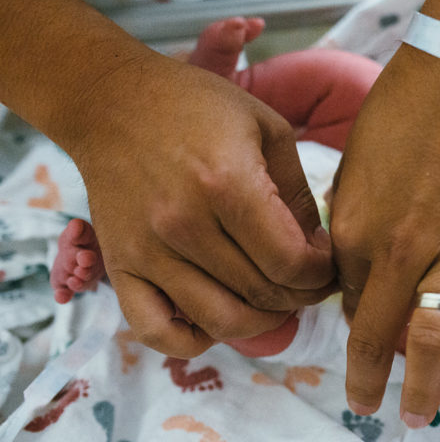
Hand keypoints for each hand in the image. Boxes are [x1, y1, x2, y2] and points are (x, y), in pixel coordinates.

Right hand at [70, 54, 336, 356]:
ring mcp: (147, 251)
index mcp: (227, 184)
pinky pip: (157, 332)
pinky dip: (196, 340)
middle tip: (308, 280)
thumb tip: (320, 254)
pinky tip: (220, 317)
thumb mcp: (268, 131)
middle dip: (301, 295)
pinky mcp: (119, 267)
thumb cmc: (198, 108)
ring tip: (276, 297)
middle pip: (263, 295)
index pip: (291, 263)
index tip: (327, 264)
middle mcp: (184, 224)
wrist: (110, 102)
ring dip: (263, 320)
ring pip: (222, 321)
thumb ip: (299, 196)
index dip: (322, 274)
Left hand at [331, 45, 439, 425]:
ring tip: (418, 414)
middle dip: (369, 383)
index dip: (351, 332)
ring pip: (434, 331)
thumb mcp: (356, 162)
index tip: (359, 351)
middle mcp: (400, 247)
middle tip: (369, 410)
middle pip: (378, 333)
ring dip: (423, 383)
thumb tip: (352, 265)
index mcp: (356, 227)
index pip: (346, 301)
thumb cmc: (407, 106)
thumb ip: (351, 220)